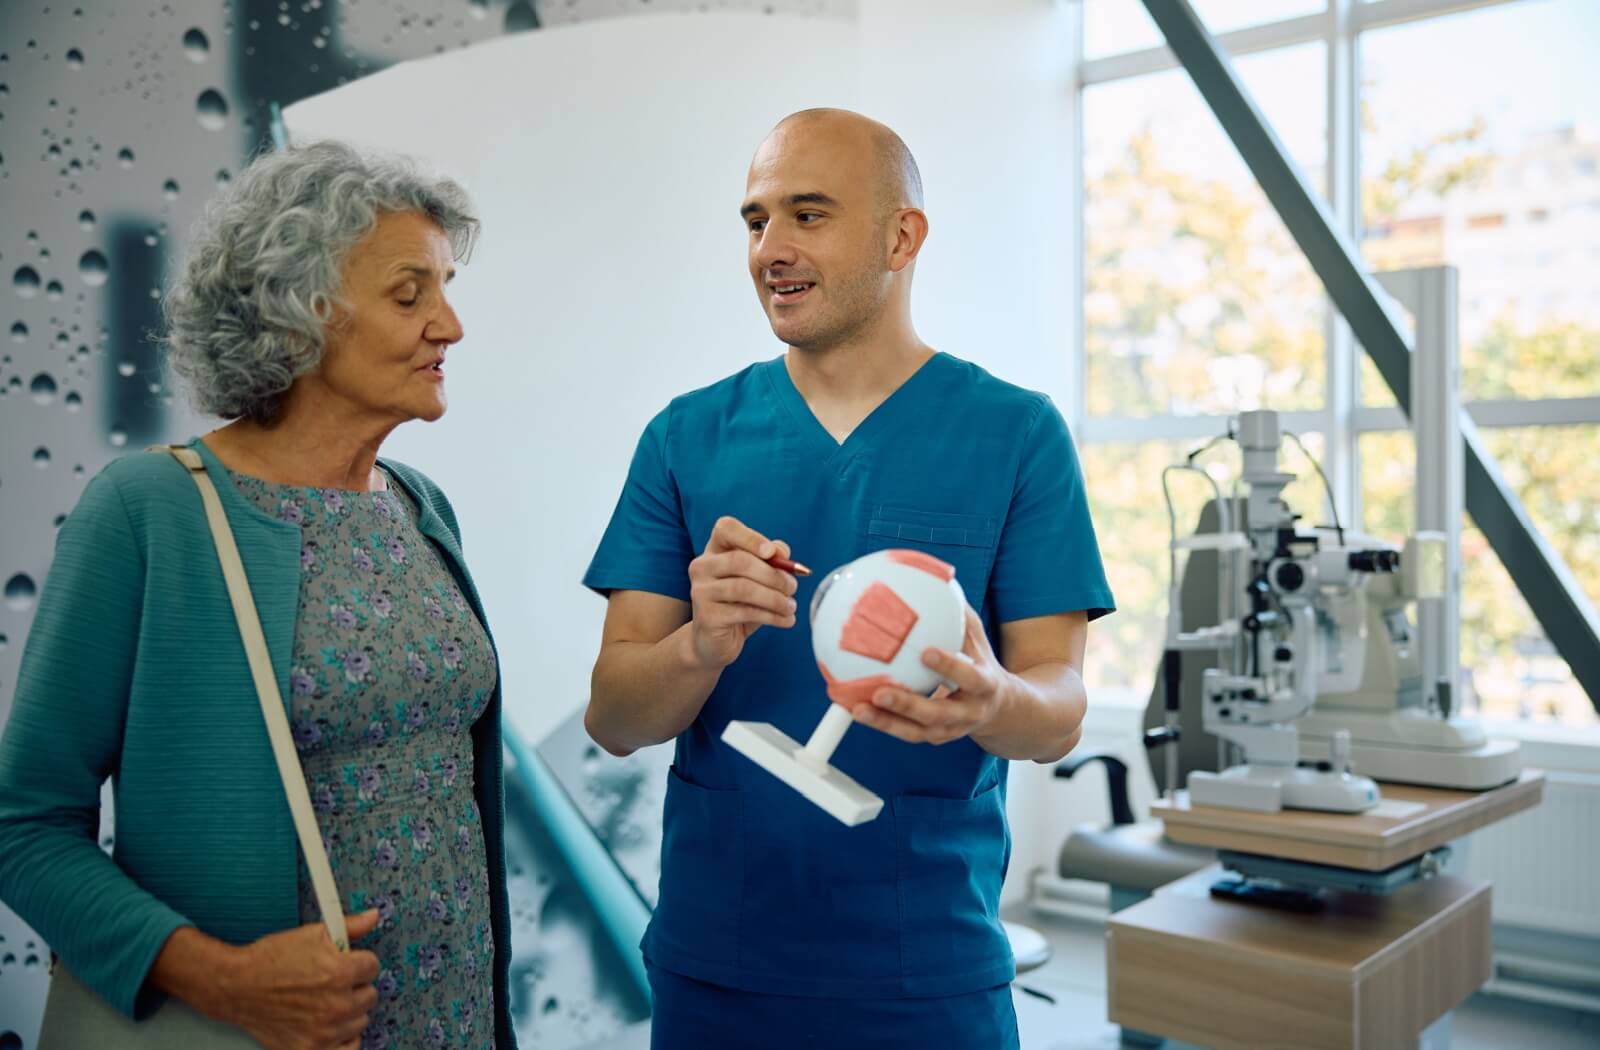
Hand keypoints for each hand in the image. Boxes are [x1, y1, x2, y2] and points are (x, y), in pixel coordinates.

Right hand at [215, 909, 382, 1049]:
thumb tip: (373, 917)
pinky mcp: (311, 1049)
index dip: (358, 962)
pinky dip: (344, 1039)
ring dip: (349, 1011)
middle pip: (370, 995)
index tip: (347, 964)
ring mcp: (325, 1031)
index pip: (373, 967)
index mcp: (340, 973)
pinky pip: (348, 1049)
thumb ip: (350, 927)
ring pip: (360, 1021)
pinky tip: (334, 1027)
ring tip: (327, 1002)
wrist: (237, 986)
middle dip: (355, 986)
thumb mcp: (312, 934)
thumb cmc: (270, 960)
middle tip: (334, 983)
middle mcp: (336, 1005)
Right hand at [686, 516, 798, 669]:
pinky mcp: (706, 616)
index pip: (726, 528)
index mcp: (714, 550)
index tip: (772, 553)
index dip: (751, 537)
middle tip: (793, 587)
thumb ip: (771, 560)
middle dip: (773, 574)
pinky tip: (785, 619)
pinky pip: (745, 612)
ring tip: (791, 606)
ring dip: (775, 598)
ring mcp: (701, 591)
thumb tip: (782, 553)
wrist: (715, 641)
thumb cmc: (739, 605)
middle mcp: (702, 566)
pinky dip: (771, 616)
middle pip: (740, 560)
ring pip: (743, 588)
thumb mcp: (757, 579)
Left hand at [854, 604, 1011, 744]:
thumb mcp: (977, 638)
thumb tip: (935, 577)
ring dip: (886, 722)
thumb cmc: (981, 663)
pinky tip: (857, 710)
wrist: (998, 708)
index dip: (949, 666)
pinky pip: (906, 733)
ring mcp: (950, 730)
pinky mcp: (933, 737)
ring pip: (916, 731)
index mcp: (984, 685)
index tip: (926, 652)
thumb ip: (958, 613)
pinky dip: (882, 723)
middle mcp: (968, 712)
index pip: (969, 676)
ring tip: (859, 708)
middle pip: (937, 714)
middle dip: (907, 705)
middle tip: (880, 692)